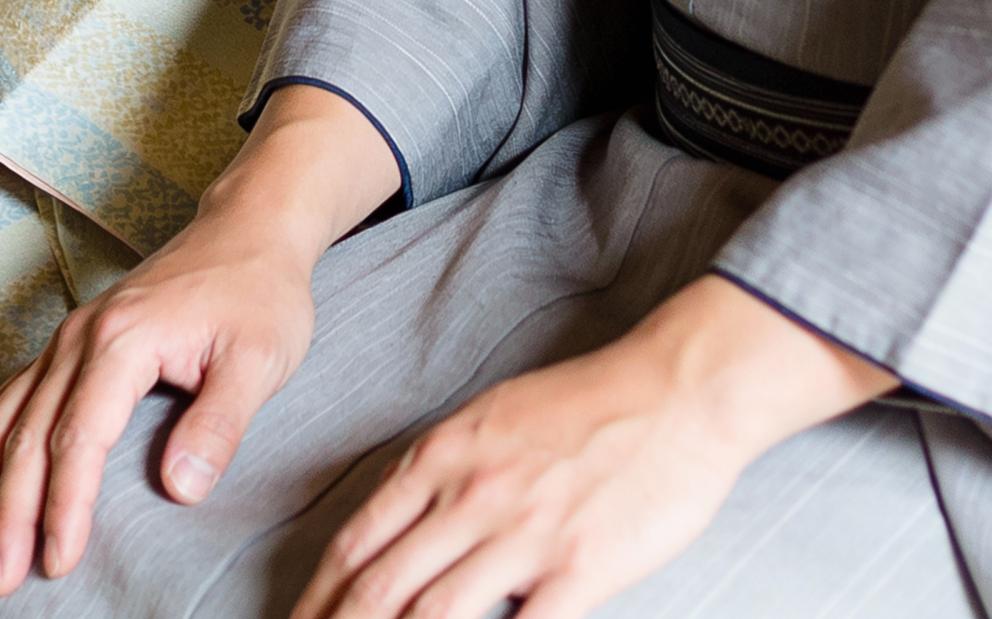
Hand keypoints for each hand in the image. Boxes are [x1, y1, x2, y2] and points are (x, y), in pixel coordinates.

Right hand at [0, 85, 400, 594]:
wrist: (250, 226)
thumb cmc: (259, 291)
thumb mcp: (261, 358)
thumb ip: (220, 423)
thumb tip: (179, 489)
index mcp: (124, 339)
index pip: (79, 439)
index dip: (65, 508)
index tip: (60, 564)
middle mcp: (81, 335)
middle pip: (28, 435)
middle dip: (7, 515)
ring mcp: (69, 336)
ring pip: (5, 416)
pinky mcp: (71, 342)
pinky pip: (10, 395)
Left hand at [290, 274, 895, 618]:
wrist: (674, 392)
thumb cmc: (587, 402)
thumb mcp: (492, 416)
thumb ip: (442, 470)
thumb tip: (399, 524)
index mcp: (445, 455)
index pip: (357, 542)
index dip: (317, 598)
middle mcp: (470, 497)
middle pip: (378, 592)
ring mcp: (521, 538)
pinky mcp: (575, 572)